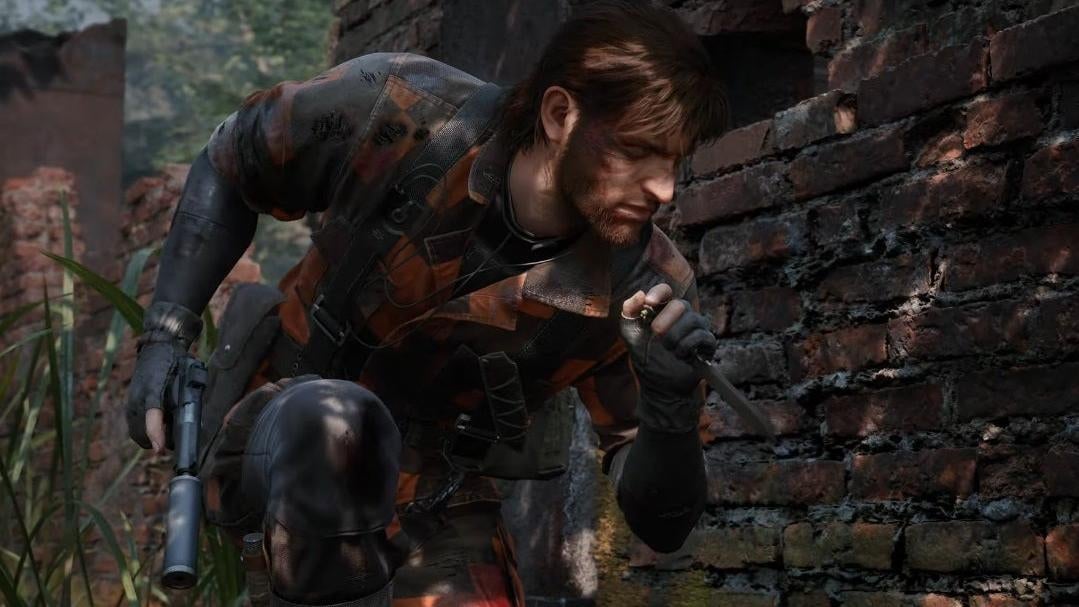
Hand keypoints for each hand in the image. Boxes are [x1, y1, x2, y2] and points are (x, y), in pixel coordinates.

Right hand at [125, 302, 201, 453]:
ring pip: (136, 432)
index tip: (160, 448)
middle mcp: (139, 397)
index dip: (156, 434)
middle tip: (173, 443)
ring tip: (167, 435)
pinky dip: (145, 430)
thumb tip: (194, 420)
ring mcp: (132, 400)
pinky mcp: (130, 402)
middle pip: (141, 433)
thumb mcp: (187, 375)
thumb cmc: (176, 361)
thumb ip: (187, 396)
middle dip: (157, 441)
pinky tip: (159, 427)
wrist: (157, 345)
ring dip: (150, 438)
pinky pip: (134, 424)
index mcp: (153, 389)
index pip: (152, 416)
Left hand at [619, 283, 715, 431]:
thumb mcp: (630, 334)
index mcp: (663, 310)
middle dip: (666, 319)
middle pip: (681, 304)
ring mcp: (696, 329)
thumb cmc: (645, 358)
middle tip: (656, 333)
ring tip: (668, 349)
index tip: (649, 302)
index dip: (659, 292)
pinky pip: (703, 336)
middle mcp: (682, 316)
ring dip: (676, 336)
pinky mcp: (707, 345)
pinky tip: (680, 355)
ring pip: (693, 319)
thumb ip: (629, 312)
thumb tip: (640, 293)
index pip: (666, 290)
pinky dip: (688, 345)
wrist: (658, 386)